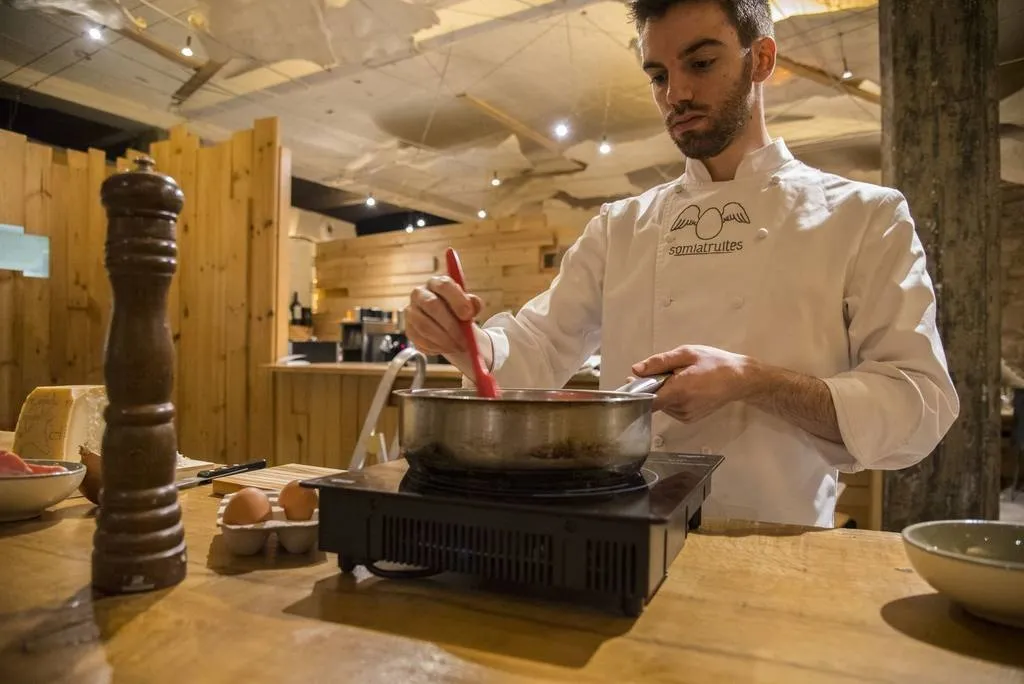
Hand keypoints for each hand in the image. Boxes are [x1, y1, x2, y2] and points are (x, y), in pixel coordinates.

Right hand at [405, 276, 483, 355]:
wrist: (445, 323)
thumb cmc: (457, 310)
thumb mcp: (469, 305)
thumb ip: (473, 304)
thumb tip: (474, 307)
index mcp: (436, 283)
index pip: (444, 285)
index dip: (457, 300)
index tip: (468, 315)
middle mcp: (419, 294)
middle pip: (432, 305)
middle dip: (450, 325)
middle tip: (464, 340)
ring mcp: (411, 311)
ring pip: (424, 326)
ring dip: (444, 340)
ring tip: (458, 347)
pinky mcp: (409, 329)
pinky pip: (420, 340)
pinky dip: (436, 347)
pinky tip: (447, 349)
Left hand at [632, 345, 757, 422]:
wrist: (740, 379)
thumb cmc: (715, 363)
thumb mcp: (686, 354)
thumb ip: (659, 362)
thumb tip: (636, 370)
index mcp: (680, 391)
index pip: (647, 400)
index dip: (637, 391)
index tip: (634, 380)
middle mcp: (682, 408)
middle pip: (654, 401)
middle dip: (653, 387)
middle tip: (666, 372)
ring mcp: (686, 416)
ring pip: (663, 405)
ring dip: (664, 393)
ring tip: (680, 378)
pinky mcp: (690, 419)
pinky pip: (672, 409)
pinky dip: (672, 398)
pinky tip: (685, 388)